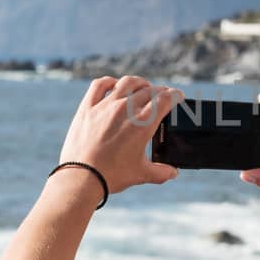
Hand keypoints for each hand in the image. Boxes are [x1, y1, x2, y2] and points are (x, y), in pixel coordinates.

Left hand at [58, 76, 180, 192]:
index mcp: (143, 124)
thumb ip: (161, 172)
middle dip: (160, 91)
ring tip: (143, 87)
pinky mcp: (87, 108)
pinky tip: (114, 85)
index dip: (176, 95)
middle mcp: (126, 109)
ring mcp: (105, 106)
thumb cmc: (112, 176)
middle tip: (162, 96)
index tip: (178, 96)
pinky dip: (110, 82)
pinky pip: (100, 85)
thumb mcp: (141, 174)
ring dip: (140, 83)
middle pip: (149, 90)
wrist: (81, 178)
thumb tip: (173, 172)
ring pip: (127, 83)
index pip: (166, 99)